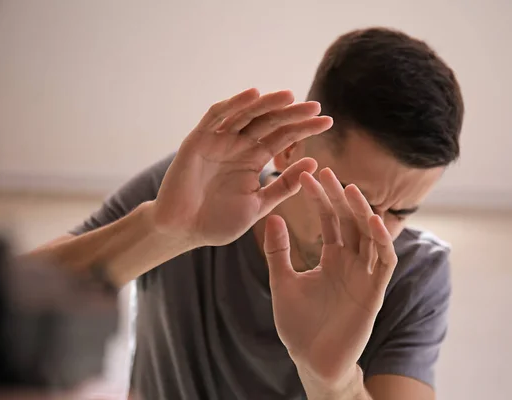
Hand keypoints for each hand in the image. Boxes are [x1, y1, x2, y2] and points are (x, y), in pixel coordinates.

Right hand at [151, 88, 332, 246]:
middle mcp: (238, 146)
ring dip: (266, 103)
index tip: (327, 122)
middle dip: (292, 113)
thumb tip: (314, 163)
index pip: (283, 138)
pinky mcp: (198, 140)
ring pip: (246, 114)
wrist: (183, 231)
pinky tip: (253, 95)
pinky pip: (216, 116)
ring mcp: (218, 141)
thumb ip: (284, 186)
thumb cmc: (219, 222)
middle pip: (269, 122)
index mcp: (253, 160)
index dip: (304, 129)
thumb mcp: (259, 204)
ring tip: (289, 96)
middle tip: (315, 107)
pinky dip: (234, 104)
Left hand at [264, 168, 397, 386]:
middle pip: (350, 221)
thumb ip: (278, 252)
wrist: (311, 360)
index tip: (307, 176)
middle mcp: (352, 262)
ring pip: (370, 235)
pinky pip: (385, 261)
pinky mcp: (375, 292)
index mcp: (332, 257)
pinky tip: (371, 221)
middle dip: (339, 197)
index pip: (330, 219)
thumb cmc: (298, 324)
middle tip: (326, 172)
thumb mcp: (282, 281)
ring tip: (348, 189)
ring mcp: (365, 275)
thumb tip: (272, 217)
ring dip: (362, 211)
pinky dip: (382, 240)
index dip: (320, 198)